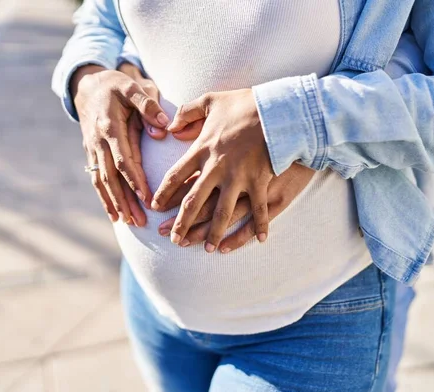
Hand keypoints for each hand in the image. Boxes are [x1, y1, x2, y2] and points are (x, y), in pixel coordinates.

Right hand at [72, 64, 168, 224]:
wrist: (88, 85)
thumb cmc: (117, 85)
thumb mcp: (133, 87)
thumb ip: (148, 105)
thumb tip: (163, 128)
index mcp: (110, 127)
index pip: (123, 159)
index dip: (135, 180)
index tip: (147, 198)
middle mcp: (98, 141)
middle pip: (111, 176)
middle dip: (125, 200)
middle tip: (140, 220)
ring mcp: (92, 149)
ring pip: (102, 181)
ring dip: (114, 203)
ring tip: (128, 222)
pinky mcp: (91, 153)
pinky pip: (96, 179)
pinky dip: (104, 198)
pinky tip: (114, 215)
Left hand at [151, 89, 274, 251]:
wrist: (277, 107)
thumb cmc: (245, 103)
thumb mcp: (211, 100)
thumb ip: (187, 112)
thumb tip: (171, 127)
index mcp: (202, 149)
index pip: (176, 176)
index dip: (164, 193)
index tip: (155, 207)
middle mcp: (217, 167)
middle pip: (193, 201)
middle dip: (182, 222)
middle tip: (173, 239)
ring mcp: (239, 177)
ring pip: (222, 212)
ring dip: (214, 232)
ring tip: (207, 249)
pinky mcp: (260, 181)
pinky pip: (259, 209)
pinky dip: (260, 225)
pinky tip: (261, 240)